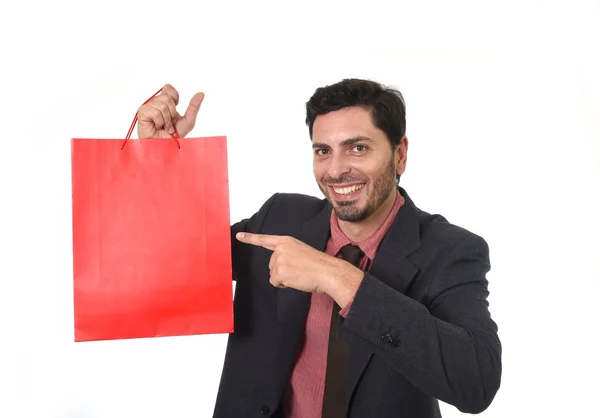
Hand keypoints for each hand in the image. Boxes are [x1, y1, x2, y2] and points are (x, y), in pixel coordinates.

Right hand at [137, 84, 204, 138]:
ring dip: (166, 120)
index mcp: (164, 102)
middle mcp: (155, 103)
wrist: (165, 146)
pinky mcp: (142, 112)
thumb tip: (201, 93)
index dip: (174, 98)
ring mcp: (148, 107)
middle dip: (172, 113)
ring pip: (162, 105)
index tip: (175, 110)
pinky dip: (160, 122)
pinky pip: (155, 112)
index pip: (168, 88)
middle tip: (170, 123)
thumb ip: (194, 107)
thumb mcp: (188, 121)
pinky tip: (157, 127)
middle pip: (167, 98)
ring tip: (164, 127)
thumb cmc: (174, 136)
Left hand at [236, 232, 363, 305]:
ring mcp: (279, 259)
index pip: (265, 239)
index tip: (239, 236)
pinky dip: (284, 284)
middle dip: (282, 270)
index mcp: (286, 241)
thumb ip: (288, 254)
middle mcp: (280, 249)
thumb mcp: (300, 252)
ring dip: (284, 278)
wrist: (326, 271)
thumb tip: (279, 266)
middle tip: (298, 270)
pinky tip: (295, 279)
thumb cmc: (318, 264)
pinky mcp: (279, 271)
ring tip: (299, 274)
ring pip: (273, 274)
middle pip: (271, 264)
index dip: (250, 238)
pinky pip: (275, 282)